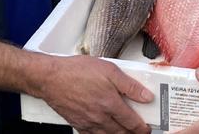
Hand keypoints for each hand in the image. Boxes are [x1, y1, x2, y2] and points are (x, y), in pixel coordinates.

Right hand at [34, 54, 153, 133]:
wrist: (50, 78)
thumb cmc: (76, 71)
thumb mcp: (109, 70)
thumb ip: (130, 85)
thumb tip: (146, 96)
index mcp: (110, 104)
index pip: (132, 122)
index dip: (142, 128)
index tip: (147, 128)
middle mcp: (99, 117)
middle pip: (121, 133)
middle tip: (140, 131)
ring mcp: (87, 123)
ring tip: (125, 132)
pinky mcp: (77, 124)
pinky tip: (104, 132)